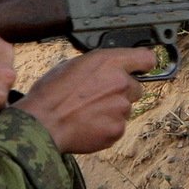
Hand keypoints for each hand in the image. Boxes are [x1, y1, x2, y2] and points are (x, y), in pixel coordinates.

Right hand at [15, 47, 151, 153]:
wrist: (43, 124)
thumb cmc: (51, 93)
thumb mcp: (72, 65)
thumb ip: (98, 66)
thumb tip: (106, 70)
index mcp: (108, 62)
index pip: (146, 58)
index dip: (142, 64)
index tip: (140, 68)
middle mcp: (120, 83)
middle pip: (136, 87)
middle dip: (121, 92)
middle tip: (98, 97)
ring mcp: (121, 108)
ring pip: (125, 108)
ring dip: (112, 110)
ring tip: (87, 112)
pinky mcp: (117, 130)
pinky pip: (117, 126)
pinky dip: (106, 127)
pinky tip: (88, 125)